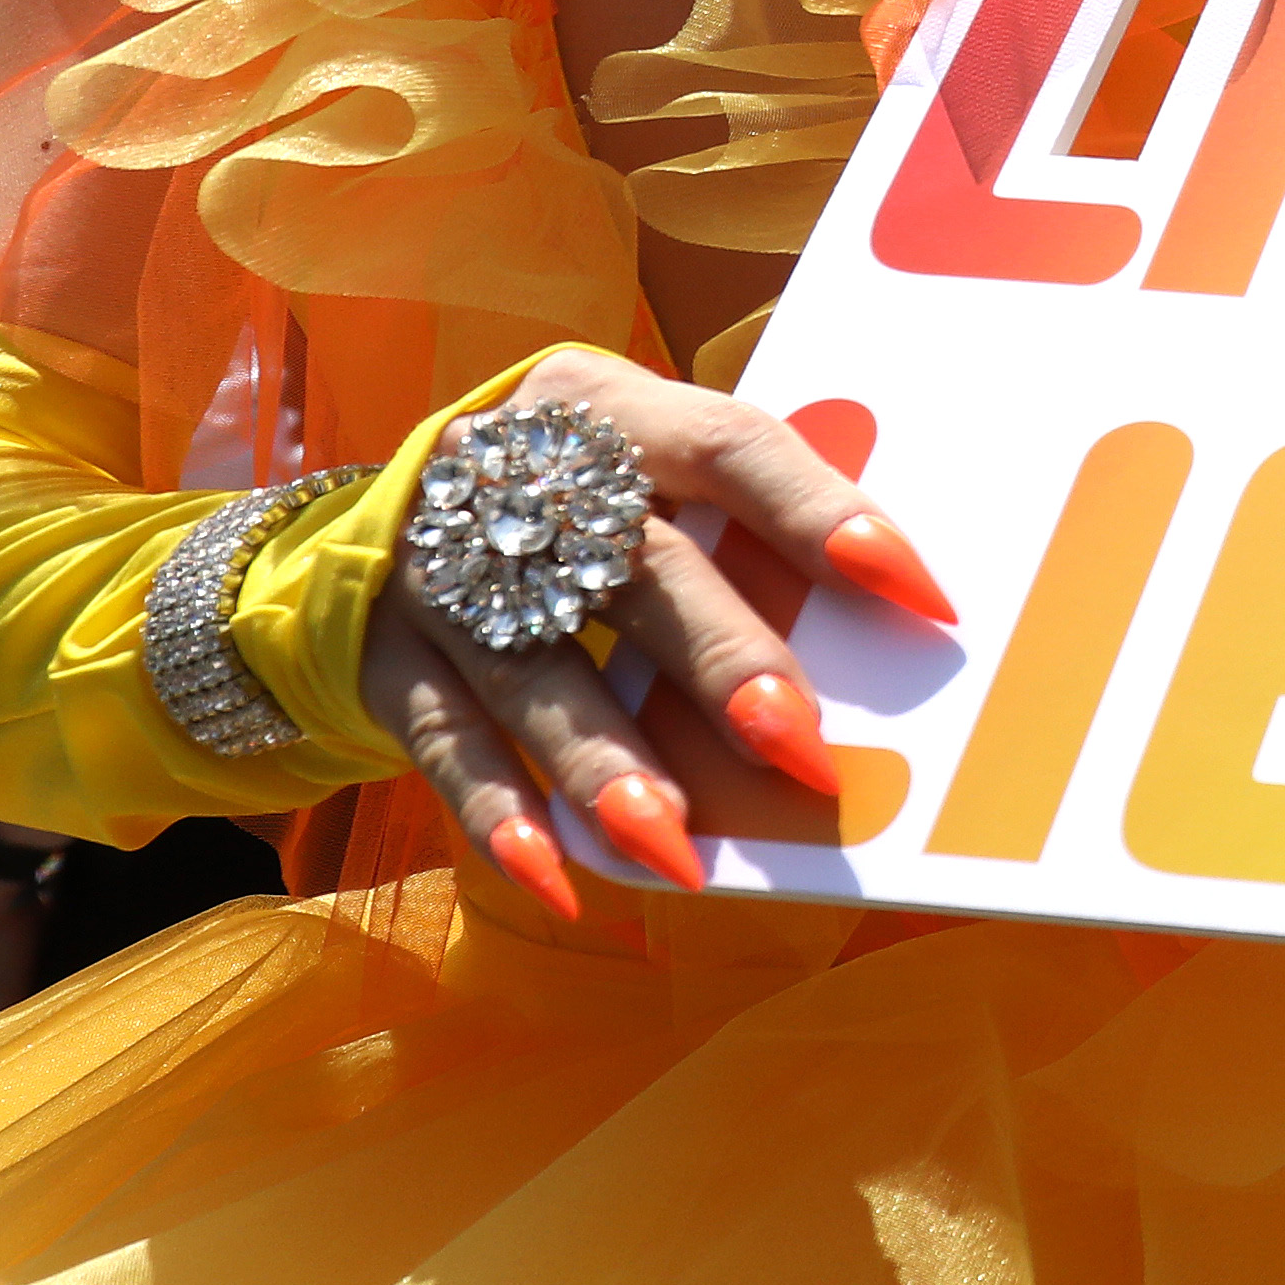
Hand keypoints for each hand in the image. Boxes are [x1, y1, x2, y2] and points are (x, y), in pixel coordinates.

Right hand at [363, 349, 953, 925]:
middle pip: (636, 569)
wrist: (371, 517)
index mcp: (603, 405)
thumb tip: (883, 634)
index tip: (913, 588)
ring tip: (679, 845)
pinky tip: (559, 878)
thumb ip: (735, 527)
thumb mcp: (638, 469)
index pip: (728, 445)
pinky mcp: (383, 655)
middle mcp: (510, 476)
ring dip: (609, 763)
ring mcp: (437, 570)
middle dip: (722, 658)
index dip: (818, 514)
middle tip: (799, 744)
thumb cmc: (567, 498)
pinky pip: (444, 743)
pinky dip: (501, 815)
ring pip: (536, 671)